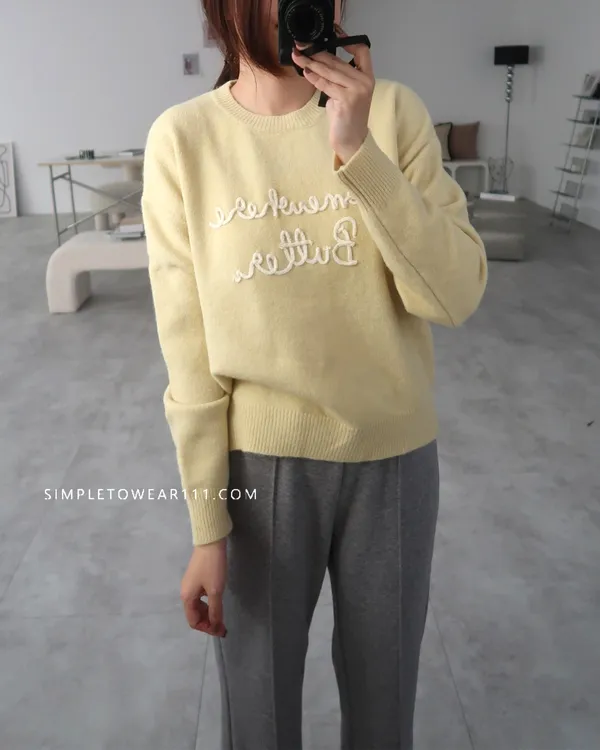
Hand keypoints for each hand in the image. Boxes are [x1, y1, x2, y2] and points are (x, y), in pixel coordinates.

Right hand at [180, 539, 227, 636]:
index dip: (206, 628)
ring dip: (208, 613)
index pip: (193, 621)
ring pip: (197, 606)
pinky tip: (217, 602)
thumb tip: (215, 627)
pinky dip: (208, 603)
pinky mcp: (196, 578)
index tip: (220, 630)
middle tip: (223, 625)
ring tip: (221, 616)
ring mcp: (190, 585)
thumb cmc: (212, 567)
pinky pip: (200, 597)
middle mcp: (185, 592)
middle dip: (207, 622)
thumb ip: (215, 611)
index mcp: (187, 597)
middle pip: (194, 614)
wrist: (210, 542)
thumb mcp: (215, 591)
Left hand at [292, 29, 374, 164]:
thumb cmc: (345, 116)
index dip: (347, 39)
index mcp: (367, 77)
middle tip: (301, 46)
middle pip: (339, 60)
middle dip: (317, 52)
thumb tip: (318, 58)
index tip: (332, 32)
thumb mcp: (344, 92)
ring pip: (331, 71)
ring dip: (311, 63)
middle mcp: (365, 81)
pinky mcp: (347, 100)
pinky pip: (327, 85)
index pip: (362, 50)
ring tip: (298, 57)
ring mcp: (357, 90)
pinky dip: (315, 78)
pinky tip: (306, 72)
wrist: (351, 140)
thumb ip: (338, 76)